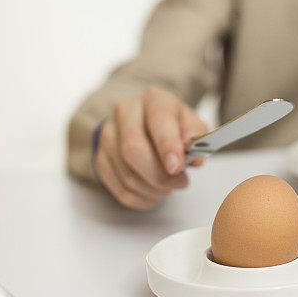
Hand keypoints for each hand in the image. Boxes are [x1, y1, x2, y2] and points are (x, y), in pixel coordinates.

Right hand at [94, 86, 207, 209]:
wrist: (144, 124)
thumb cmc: (172, 124)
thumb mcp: (190, 123)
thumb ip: (196, 137)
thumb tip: (196, 158)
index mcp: (153, 99)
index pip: (158, 119)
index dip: (167, 145)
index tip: (177, 167)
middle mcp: (126, 112)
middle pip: (133, 150)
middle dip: (159, 175)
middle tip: (181, 182)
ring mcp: (108, 135)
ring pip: (127, 175)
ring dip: (153, 189)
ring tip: (168, 185)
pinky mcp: (101, 158)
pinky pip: (121, 190)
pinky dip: (142, 198)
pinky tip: (154, 190)